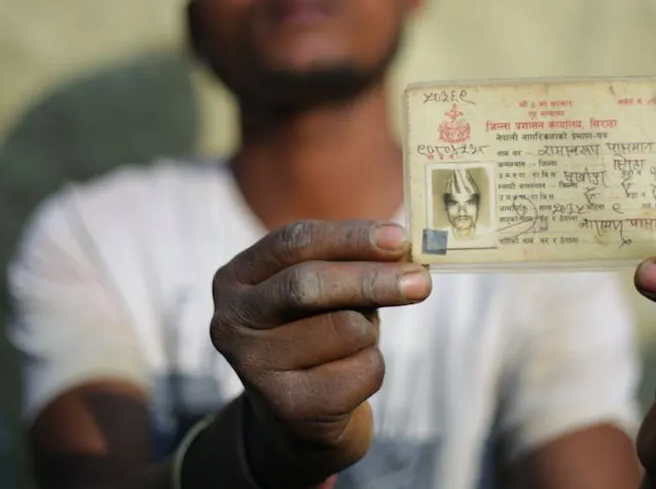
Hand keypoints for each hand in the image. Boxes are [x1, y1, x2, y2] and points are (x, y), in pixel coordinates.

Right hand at [210, 220, 431, 485]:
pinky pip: (360, 371)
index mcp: (237, 278)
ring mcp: (254, 368)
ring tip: (354, 343)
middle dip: (372, 279)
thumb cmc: (317, 335)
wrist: (297, 419)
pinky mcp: (288, 409)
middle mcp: (233, 321)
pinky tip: (348, 380)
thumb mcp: (323, 292)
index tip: (400, 239)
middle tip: (422, 281)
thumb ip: (352, 265)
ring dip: (370, 331)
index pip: (294, 242)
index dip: (350, 237)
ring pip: (345, 328)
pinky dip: (372, 370)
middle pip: (308, 284)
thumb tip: (405, 251)